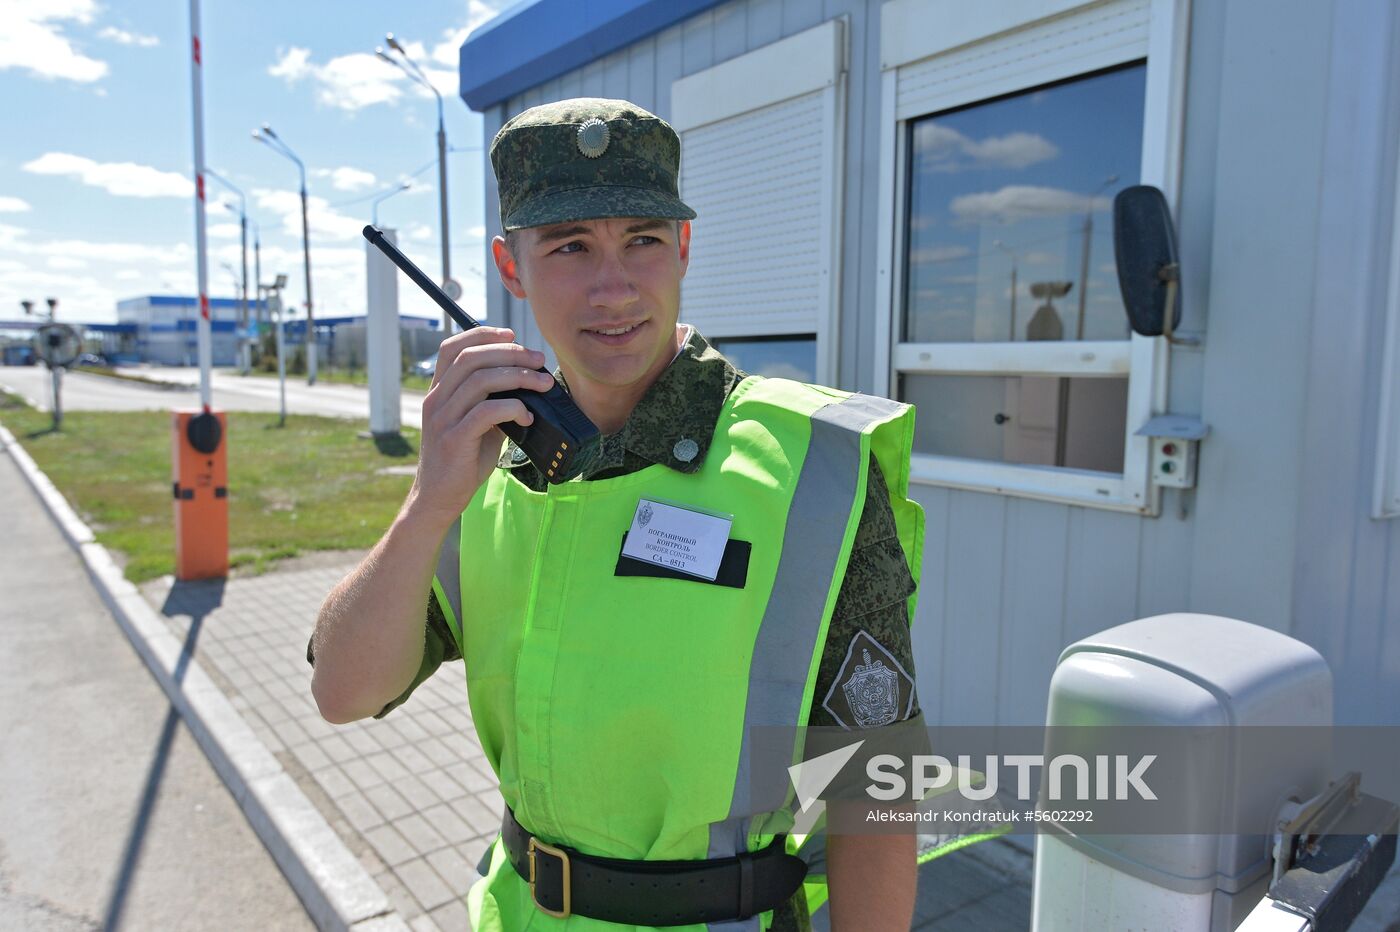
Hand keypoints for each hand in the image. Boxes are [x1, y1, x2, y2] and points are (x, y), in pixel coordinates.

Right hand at [408, 326, 554, 525]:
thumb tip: (527, 385)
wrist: (438, 498)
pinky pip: (486, 412)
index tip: (512, 335)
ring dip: (519, 377)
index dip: (482, 334)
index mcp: (438, 392)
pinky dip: (513, 408)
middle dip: (511, 353)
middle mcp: (436, 400)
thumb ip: (491, 403)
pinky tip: (527, 417)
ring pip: (481, 380)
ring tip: (543, 385)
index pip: (453, 348)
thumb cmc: (461, 460)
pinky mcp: (454, 439)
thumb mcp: (475, 424)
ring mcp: (443, 419)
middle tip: (538, 360)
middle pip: (472, 358)